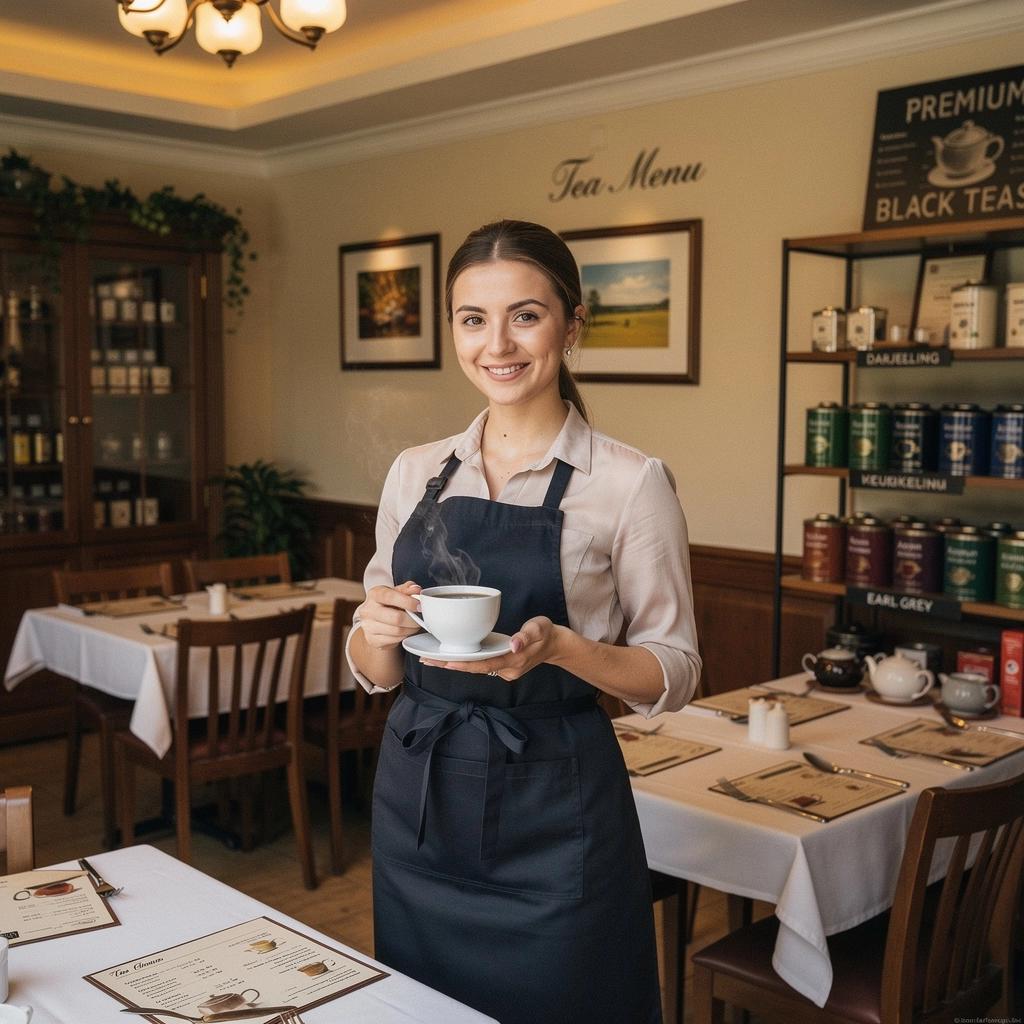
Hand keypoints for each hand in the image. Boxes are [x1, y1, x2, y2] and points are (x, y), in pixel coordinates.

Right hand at [358, 581, 422, 650]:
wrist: (374, 620)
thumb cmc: (388, 603)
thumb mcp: (396, 592)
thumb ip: (407, 589)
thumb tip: (416, 590)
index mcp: (374, 594)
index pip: (391, 597)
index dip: (408, 602)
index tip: (419, 606)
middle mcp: (368, 610)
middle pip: (396, 618)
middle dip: (413, 620)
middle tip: (420, 619)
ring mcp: (368, 626)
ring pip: (397, 631)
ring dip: (411, 629)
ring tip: (414, 625)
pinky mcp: (372, 640)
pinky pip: (394, 640)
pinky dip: (404, 636)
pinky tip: (405, 631)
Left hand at [420, 616, 563, 679]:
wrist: (556, 644)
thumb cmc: (546, 633)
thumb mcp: (539, 628)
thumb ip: (527, 635)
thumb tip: (514, 643)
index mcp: (513, 660)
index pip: (484, 664)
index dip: (465, 664)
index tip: (446, 663)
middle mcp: (506, 669)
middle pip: (475, 669)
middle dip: (451, 665)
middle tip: (427, 661)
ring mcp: (504, 669)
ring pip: (476, 668)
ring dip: (455, 664)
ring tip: (431, 660)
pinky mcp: (501, 665)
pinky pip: (480, 665)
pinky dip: (465, 661)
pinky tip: (451, 657)